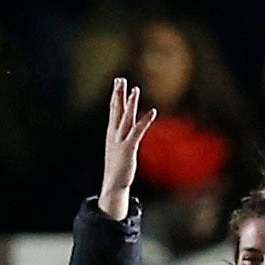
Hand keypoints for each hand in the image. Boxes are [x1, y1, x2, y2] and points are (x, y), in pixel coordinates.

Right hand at [99, 78, 156, 222]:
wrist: (114, 185)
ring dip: (131, 104)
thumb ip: (121, 140)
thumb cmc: (117, 169)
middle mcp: (114, 135)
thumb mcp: (117, 150)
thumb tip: (126, 134)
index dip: (116, 96)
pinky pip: (137, 131)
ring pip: (126, 118)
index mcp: (111, 134)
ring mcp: (120, 141)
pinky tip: (152, 112)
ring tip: (135, 90)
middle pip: (116, 111)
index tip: (117, 83)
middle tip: (120, 79)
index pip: (113, 111)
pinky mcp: (128, 149)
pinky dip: (145, 121)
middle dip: (118, 94)